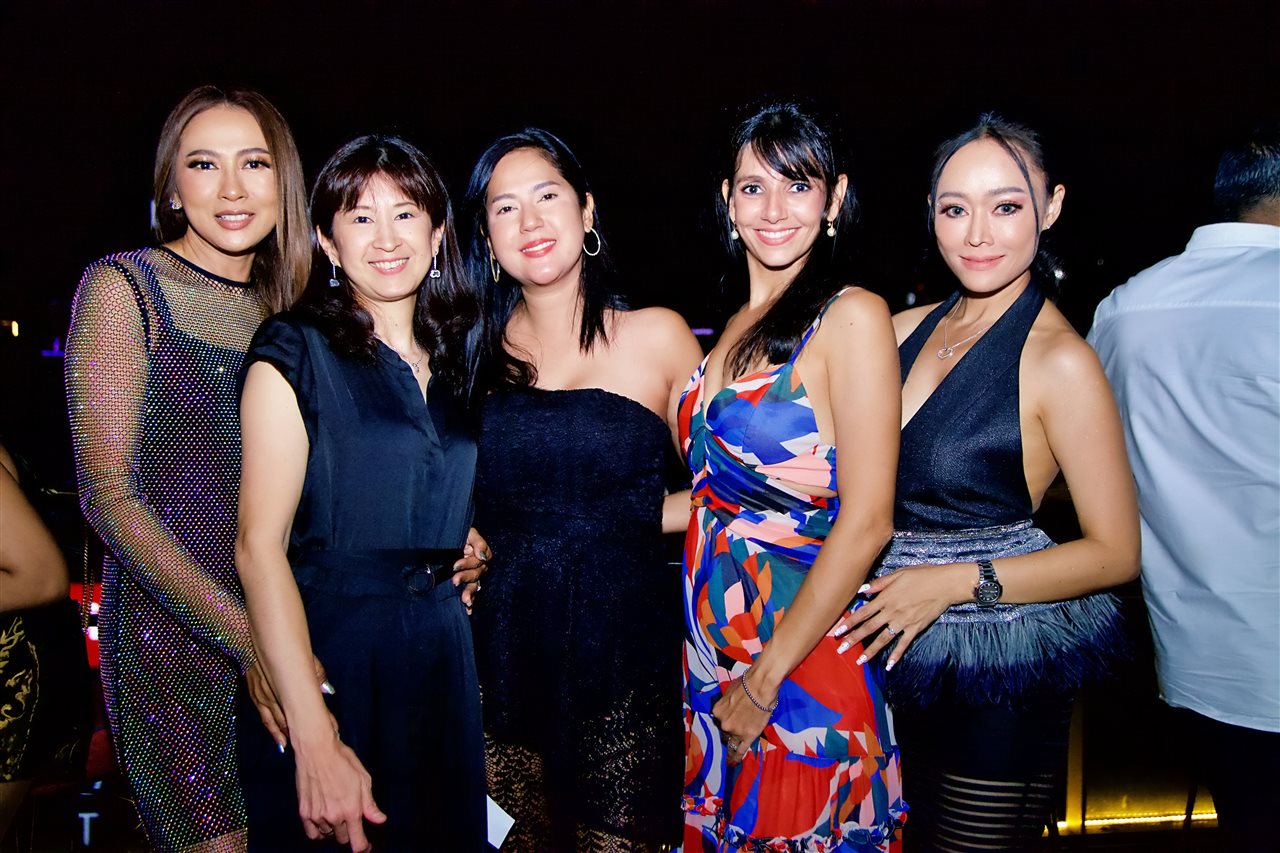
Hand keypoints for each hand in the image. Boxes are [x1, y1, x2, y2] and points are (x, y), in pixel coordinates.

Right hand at [246, 655, 334, 749]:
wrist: (250, 641)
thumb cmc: (281, 648)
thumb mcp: (304, 658)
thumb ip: (316, 675)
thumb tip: (327, 690)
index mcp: (289, 685)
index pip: (308, 706)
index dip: (320, 719)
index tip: (331, 729)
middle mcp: (275, 694)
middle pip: (292, 718)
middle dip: (304, 731)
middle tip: (316, 743)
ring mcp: (263, 696)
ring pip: (276, 722)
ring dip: (286, 735)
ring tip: (297, 747)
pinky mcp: (255, 696)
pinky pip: (265, 718)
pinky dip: (273, 730)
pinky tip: (279, 740)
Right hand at [294, 732, 385, 851]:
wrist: (316, 750)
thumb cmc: (343, 761)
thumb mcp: (363, 780)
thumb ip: (370, 804)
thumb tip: (380, 820)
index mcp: (351, 810)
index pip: (357, 842)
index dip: (363, 847)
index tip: (366, 847)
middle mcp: (334, 817)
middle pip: (343, 839)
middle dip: (349, 832)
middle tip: (350, 820)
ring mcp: (317, 816)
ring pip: (328, 835)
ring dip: (334, 829)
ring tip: (336, 812)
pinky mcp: (304, 812)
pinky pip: (312, 833)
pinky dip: (319, 831)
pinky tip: (323, 820)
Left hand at [454, 527, 491, 613]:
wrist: (445, 537)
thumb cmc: (458, 533)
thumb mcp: (469, 533)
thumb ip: (478, 542)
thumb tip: (483, 556)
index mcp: (481, 553)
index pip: (478, 561)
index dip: (467, 564)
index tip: (455, 566)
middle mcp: (479, 566)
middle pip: (476, 574)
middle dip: (465, 577)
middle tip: (454, 581)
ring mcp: (472, 575)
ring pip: (474, 585)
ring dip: (470, 593)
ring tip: (465, 601)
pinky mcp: (466, 582)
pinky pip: (471, 593)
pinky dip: (470, 601)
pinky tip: (468, 610)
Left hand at [711, 670, 775, 765]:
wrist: (760, 687)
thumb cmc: (746, 684)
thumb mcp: (729, 691)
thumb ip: (727, 702)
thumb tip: (730, 703)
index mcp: (717, 711)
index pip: (719, 719)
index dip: (724, 720)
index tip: (728, 722)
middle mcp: (723, 723)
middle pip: (724, 731)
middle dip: (728, 733)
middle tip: (733, 736)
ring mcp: (735, 731)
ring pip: (730, 742)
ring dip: (729, 749)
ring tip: (728, 759)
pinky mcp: (747, 737)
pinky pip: (740, 750)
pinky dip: (735, 758)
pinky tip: (733, 763)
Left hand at [833, 564, 966, 667]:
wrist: (945, 584)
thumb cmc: (921, 575)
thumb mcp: (898, 574)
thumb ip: (879, 584)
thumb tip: (862, 590)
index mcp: (886, 598)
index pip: (862, 613)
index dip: (849, 622)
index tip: (837, 631)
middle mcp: (892, 612)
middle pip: (869, 628)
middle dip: (853, 639)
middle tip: (840, 650)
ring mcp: (904, 622)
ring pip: (883, 639)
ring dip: (870, 651)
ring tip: (859, 662)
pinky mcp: (916, 628)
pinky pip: (903, 644)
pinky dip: (896, 655)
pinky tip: (889, 666)